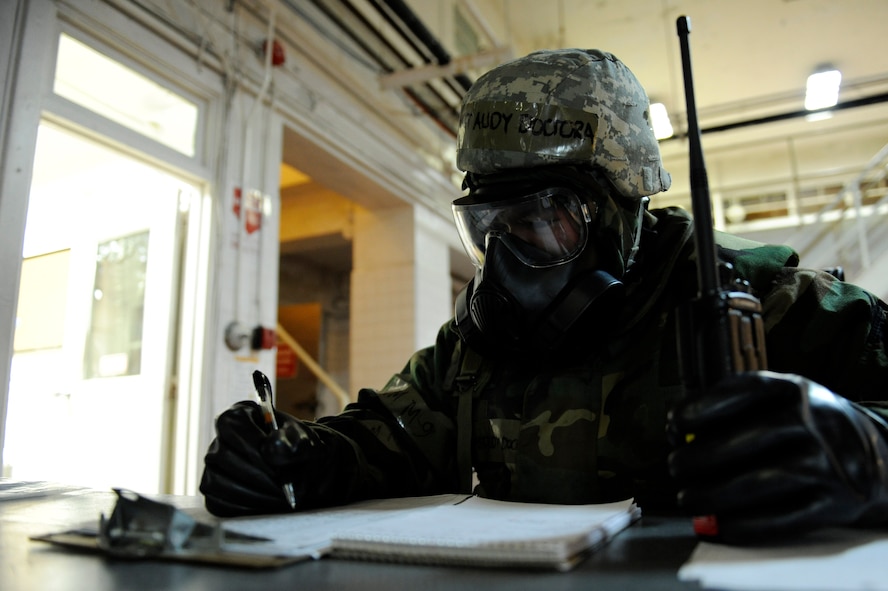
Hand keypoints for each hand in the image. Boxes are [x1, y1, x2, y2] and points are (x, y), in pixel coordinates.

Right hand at [200, 401, 357, 516]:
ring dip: (249, 494)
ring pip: (216, 481)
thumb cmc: (298, 450)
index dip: (254, 450)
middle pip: (222, 456)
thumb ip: (292, 442)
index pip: (234, 427)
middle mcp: (221, 438)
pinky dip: (241, 508)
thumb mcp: (305, 441)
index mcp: (239, 415)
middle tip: (281, 489)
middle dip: (255, 476)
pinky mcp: (213, 490)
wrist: (301, 471)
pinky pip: (216, 502)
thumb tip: (270, 449)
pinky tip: (264, 506)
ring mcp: (214, 465)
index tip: (278, 469)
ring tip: (277, 499)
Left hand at [667, 371, 887, 543]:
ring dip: (712, 495)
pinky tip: (718, 524)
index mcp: (792, 389)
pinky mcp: (834, 503)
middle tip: (675, 468)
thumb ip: (733, 408)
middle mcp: (812, 423)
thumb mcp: (779, 399)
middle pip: (744, 441)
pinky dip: (743, 525)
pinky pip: (781, 519)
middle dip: (698, 458)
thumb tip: (678, 436)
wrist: (875, 456)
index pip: (741, 392)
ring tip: (687, 498)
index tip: (673, 426)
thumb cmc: (804, 425)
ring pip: (758, 483)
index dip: (700, 409)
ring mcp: (826, 464)